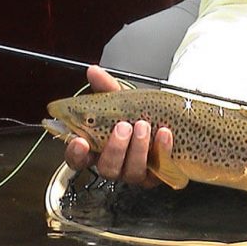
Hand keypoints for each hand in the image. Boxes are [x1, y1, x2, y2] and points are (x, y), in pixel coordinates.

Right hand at [64, 65, 172, 186]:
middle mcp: (116, 163)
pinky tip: (164, 133)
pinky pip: (158, 168)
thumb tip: (93, 71)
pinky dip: (162, 148)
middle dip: (115, 148)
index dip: (76, 153)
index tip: (80, 141)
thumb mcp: (122, 100)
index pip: (78, 158)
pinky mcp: (158, 174)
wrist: (170, 124)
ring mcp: (136, 171)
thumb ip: (106, 87)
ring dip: (137, 148)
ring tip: (143, 125)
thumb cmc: (139, 116)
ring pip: (131, 171)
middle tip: (123, 127)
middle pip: (107, 167)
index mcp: (99, 148)